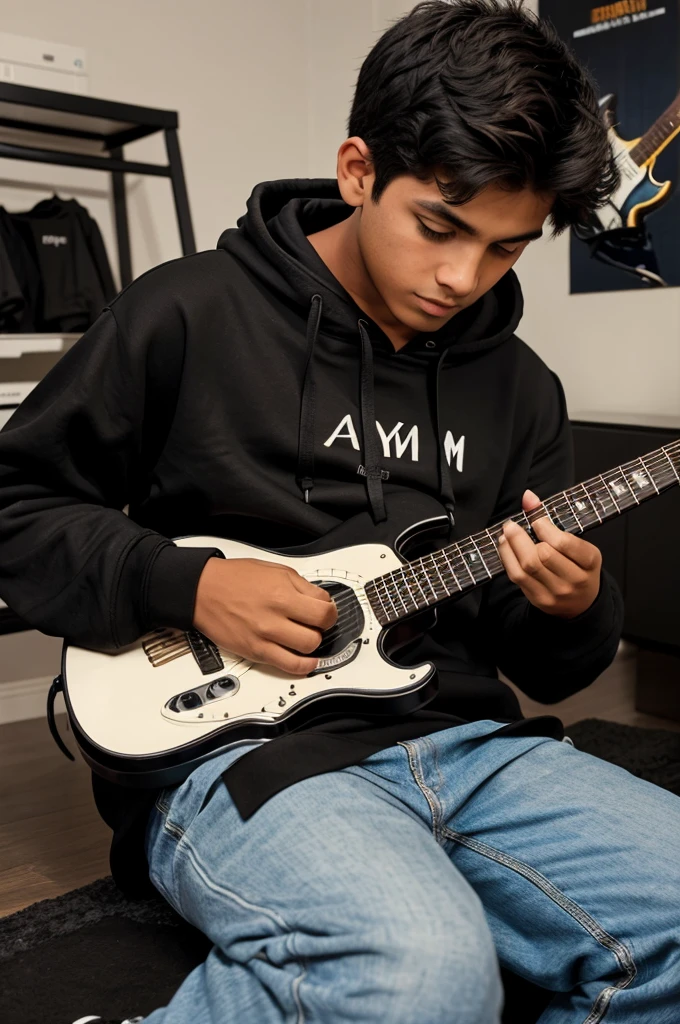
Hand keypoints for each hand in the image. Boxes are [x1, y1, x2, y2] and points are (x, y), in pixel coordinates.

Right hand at [193, 557, 337, 674]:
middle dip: (322, 628)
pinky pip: (288, 666)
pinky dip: (303, 666)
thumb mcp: (275, 570)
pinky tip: (307, 661)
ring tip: (307, 637)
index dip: (330, 611)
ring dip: (312, 644)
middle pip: (319, 631)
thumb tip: (322, 600)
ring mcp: (265, 636)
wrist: (203, 590)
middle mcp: (274, 616)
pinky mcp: (255, 651)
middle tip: (315, 623)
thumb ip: (302, 586)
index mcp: (282, 593)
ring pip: (308, 649)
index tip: (326, 611)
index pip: (324, 609)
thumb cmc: (234, 579)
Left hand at [498, 489, 601, 618]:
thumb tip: (527, 496)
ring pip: (527, 567)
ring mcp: (557, 592)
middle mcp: (575, 579)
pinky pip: (518, 578)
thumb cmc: (578, 566)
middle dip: (522, 537)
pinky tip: (506, 546)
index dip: (545, 529)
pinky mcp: (539, 599)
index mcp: (589, 561)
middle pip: (542, 556)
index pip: (564, 543)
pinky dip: (507, 558)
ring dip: (511, 546)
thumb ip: (552, 519)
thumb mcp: (576, 543)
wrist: (581, 603)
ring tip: (507, 534)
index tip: (536, 521)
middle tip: (512, 525)